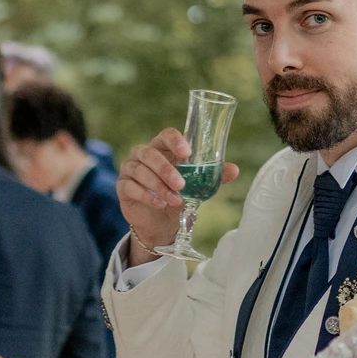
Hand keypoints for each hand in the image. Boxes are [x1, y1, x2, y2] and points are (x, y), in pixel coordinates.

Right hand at [116, 129, 239, 265]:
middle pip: (150, 153)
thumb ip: (213, 177)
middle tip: (181, 185)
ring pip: (140, 171)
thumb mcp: (197, 187)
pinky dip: (146, 195)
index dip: (175, 140)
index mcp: (162, 148)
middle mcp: (143, 154)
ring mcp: (130, 169)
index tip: (187, 152)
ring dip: (158, 186)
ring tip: (174, 200)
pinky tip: (160, 204)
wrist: (161, 222)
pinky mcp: (122, 186)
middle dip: (166, 169)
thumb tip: (234, 169)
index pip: (165, 134)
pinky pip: (130, 186)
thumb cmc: (178, 196)